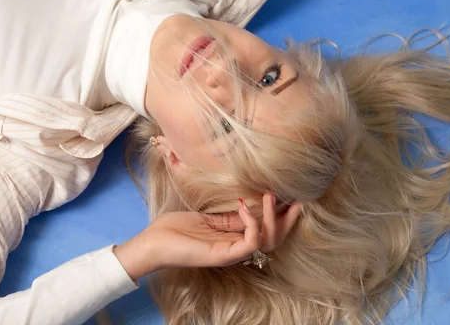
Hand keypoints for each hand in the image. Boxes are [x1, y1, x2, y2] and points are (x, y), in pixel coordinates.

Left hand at [114, 194, 302, 280]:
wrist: (152, 242)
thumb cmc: (174, 228)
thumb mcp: (208, 216)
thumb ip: (229, 214)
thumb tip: (249, 199)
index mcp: (233, 237)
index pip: (267, 229)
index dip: (281, 213)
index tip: (291, 194)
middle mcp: (236, 247)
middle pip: (275, 239)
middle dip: (289, 219)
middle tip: (297, 199)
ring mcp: (231, 252)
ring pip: (268, 241)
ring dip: (273, 217)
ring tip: (269, 195)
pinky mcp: (223, 255)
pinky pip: (251, 242)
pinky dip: (252, 223)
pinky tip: (245, 206)